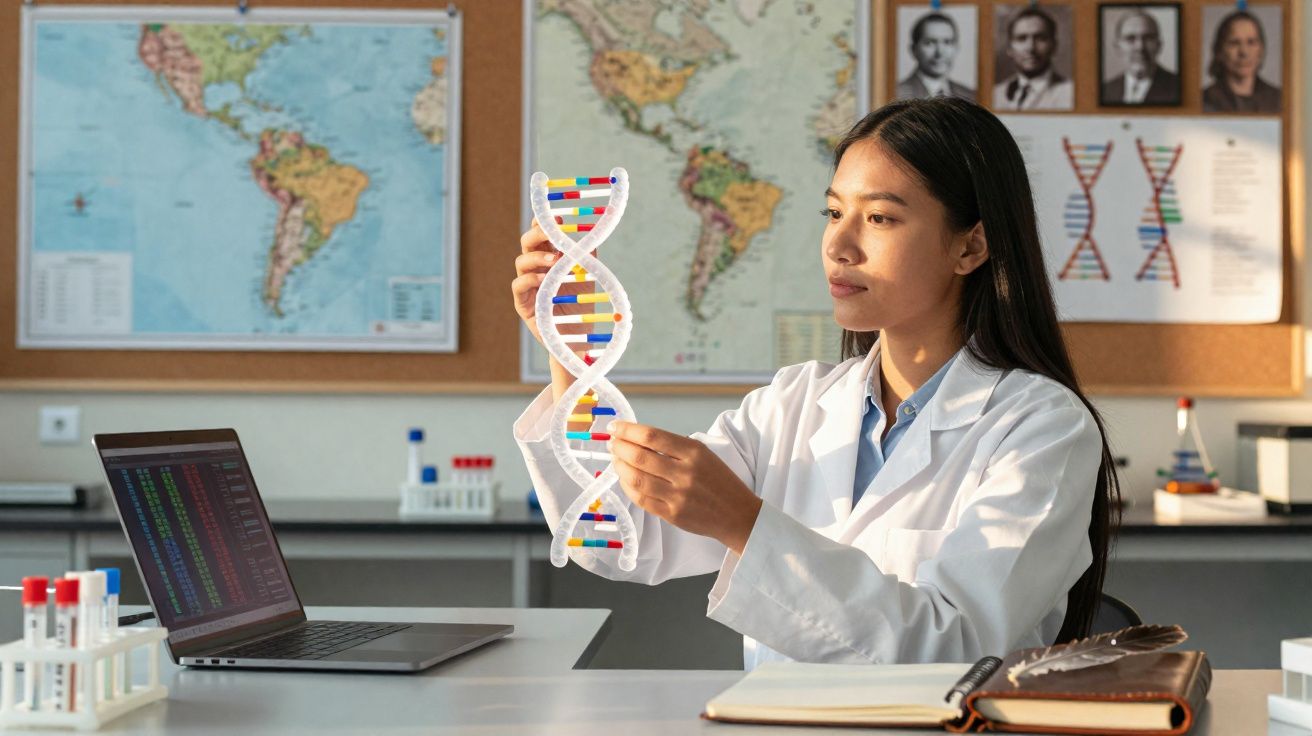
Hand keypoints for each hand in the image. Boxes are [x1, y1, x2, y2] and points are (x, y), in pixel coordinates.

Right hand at [512, 221, 594, 348]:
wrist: (577, 339)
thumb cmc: (580, 307)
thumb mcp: (587, 279)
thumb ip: (587, 259)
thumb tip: (592, 239)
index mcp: (549, 260)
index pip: (541, 237)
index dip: (544, 224)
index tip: (558, 218)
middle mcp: (535, 269)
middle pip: (527, 244)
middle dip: (537, 234)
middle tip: (552, 232)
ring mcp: (527, 286)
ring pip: (520, 262)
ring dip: (537, 257)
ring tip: (554, 260)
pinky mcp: (522, 304)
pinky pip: (518, 286)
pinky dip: (529, 279)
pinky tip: (542, 279)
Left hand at [608, 421, 762, 554]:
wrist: (738, 515)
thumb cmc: (720, 482)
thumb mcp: (704, 455)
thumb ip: (675, 447)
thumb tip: (638, 439)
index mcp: (694, 452)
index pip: (652, 437)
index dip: (628, 430)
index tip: (615, 427)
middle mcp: (685, 473)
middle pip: (640, 457)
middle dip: (619, 447)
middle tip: (612, 443)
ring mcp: (678, 495)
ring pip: (636, 478)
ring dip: (620, 467)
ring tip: (616, 460)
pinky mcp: (672, 514)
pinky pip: (641, 499)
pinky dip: (628, 487)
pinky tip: (624, 479)